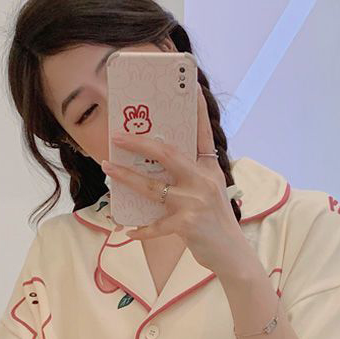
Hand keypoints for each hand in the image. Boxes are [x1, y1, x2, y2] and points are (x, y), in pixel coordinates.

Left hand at [100, 81, 247, 274]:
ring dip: (126, 178)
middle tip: (117, 137)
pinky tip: (128, 231)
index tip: (190, 84)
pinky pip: (156, 225)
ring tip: (108, 169)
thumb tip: (155, 167)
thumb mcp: (209, 193)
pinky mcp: (188, 224)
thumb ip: (190, 177)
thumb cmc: (215, 222)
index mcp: (209, 168)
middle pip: (167, 153)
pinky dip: (141, 229)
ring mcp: (195, 201)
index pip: (203, 132)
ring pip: (153, 187)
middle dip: (139, 144)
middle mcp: (204, 180)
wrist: (231, 254)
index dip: (197, 108)